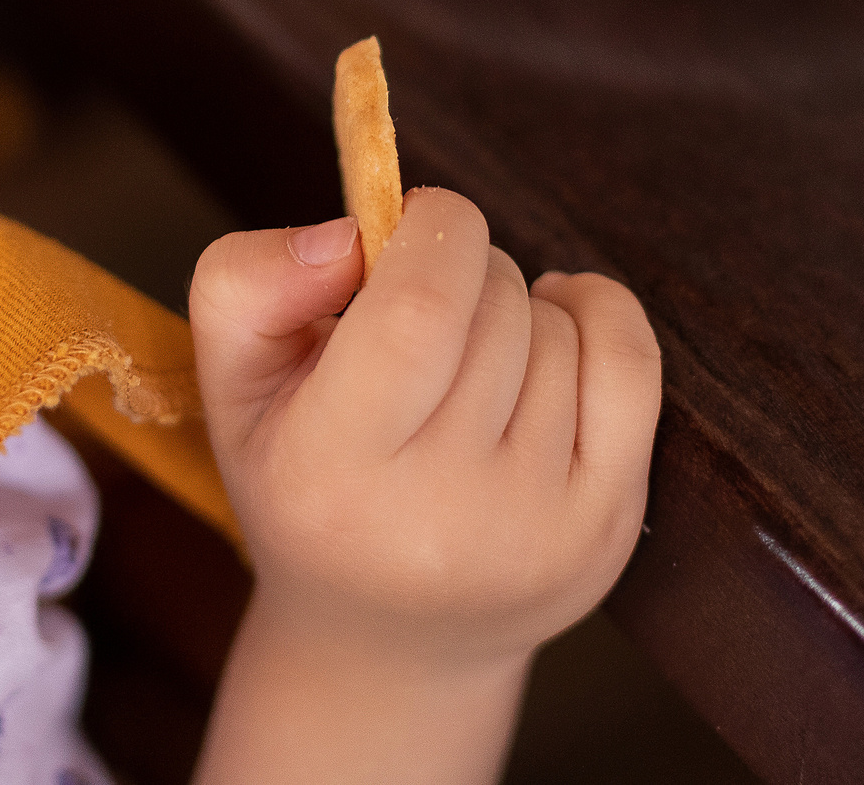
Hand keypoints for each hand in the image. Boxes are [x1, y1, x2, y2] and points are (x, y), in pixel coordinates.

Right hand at [187, 185, 659, 675]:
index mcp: (329, 472)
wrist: (385, 643)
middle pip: (493, 308)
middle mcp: (440, 515)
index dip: (433, 230)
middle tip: (425, 304)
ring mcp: (535, 530)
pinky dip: (598, 314)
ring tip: (467, 355)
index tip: (411, 221)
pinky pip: (631, 366)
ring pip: (557, 330)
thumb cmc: (303, 483)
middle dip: (464, 266)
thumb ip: (246, 281)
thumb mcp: (232, 384)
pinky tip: (553, 326)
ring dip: (517, 306)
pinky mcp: (605, 531)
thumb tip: (346, 233)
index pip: (419, 309)